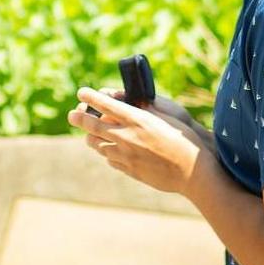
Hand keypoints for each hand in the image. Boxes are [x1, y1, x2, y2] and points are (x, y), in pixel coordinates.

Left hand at [68, 86, 209, 196]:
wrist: (192, 172)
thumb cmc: (183, 140)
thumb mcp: (164, 117)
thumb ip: (143, 111)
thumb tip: (129, 104)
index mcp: (136, 119)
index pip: (105, 104)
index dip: (90, 97)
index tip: (81, 92)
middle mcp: (127, 136)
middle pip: (93, 125)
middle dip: (79, 118)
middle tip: (71, 115)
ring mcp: (126, 156)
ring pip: (98, 145)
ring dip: (92, 138)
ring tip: (90, 135)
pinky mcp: (129, 171)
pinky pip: (110, 160)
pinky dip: (108, 153)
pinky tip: (111, 151)